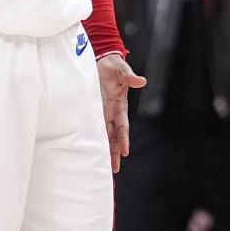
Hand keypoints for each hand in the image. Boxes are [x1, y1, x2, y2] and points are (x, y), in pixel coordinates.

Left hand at [98, 52, 145, 172]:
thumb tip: (142, 81)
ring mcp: (101, 112)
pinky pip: (91, 126)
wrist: (102, 61)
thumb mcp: (122, 71)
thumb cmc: (114, 66)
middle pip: (113, 137)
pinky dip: (90, 138)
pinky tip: (87, 149)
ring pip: (103, 136)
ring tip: (102, 166)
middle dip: (114, 153)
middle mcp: (111, 112)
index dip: (123, 139)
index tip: (125, 152)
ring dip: (103, 150)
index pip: (122, 126)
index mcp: (120, 106)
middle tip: (114, 169)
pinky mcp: (91, 109)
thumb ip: (129, 77)